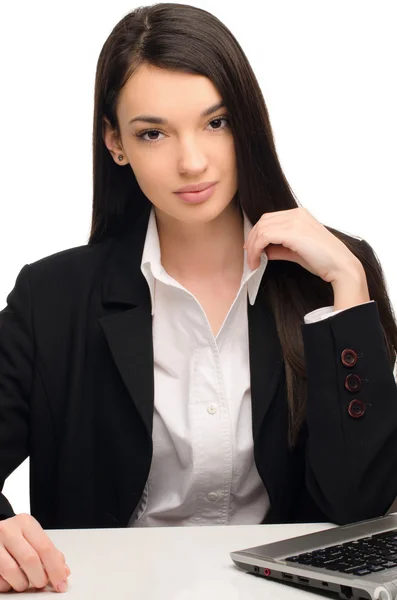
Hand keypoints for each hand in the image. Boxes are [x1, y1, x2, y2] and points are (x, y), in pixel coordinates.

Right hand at [0, 513, 70, 592]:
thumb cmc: (15, 535)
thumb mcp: (32, 536)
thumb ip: (49, 552)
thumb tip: (63, 571)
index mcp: (25, 522)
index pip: (45, 547)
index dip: (55, 569)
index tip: (61, 583)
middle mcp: (8, 530)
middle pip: (30, 559)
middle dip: (40, 578)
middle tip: (42, 583)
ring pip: (12, 572)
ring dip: (22, 583)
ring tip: (25, 582)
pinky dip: (8, 585)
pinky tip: (11, 581)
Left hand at [243, 207, 362, 283]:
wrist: (340, 265)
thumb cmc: (323, 260)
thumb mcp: (297, 252)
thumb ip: (280, 249)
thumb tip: (265, 252)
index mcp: (299, 215)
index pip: (270, 219)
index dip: (257, 234)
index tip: (252, 249)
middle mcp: (296, 214)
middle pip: (263, 221)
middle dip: (252, 239)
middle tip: (250, 256)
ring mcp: (295, 221)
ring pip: (261, 228)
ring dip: (253, 247)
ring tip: (253, 262)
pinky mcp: (292, 232)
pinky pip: (264, 237)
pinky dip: (256, 249)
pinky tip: (257, 262)